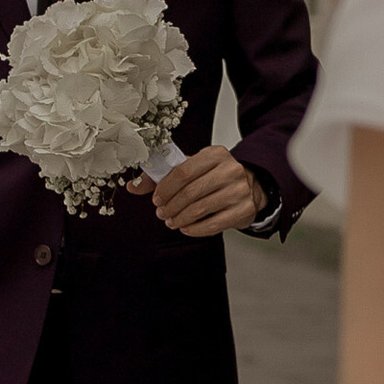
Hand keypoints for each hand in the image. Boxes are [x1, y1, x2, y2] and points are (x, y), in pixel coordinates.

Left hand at [134, 144, 265, 240]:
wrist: (250, 186)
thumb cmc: (215, 177)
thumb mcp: (192, 169)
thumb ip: (162, 176)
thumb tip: (132, 187)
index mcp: (215, 154)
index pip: (183, 171)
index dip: (165, 188)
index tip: (156, 199)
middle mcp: (230, 170)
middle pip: (190, 192)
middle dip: (171, 206)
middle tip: (162, 213)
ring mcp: (240, 190)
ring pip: (200, 209)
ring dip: (180, 218)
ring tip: (172, 221)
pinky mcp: (244, 210)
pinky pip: (213, 224)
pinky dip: (195, 229)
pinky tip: (186, 227)